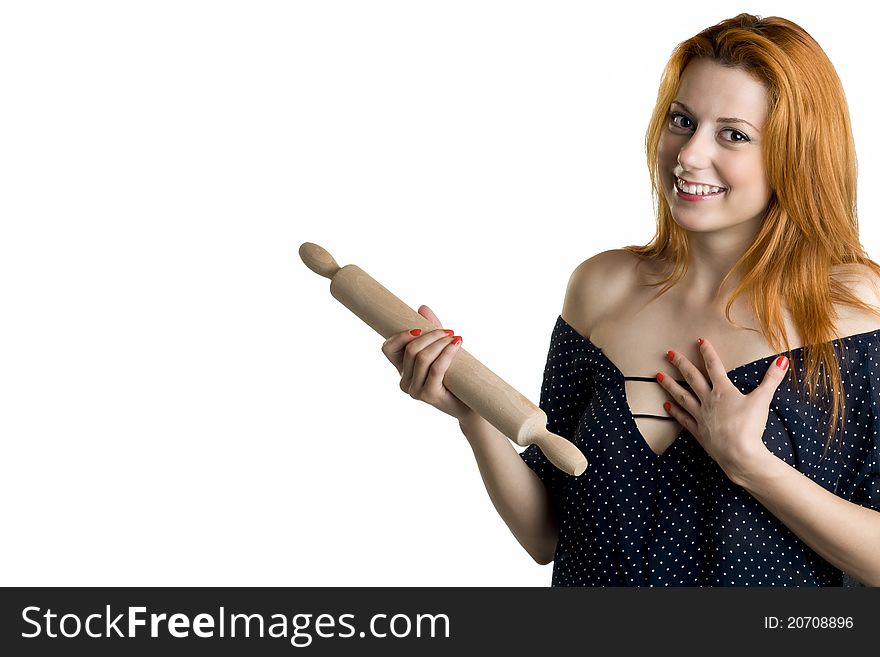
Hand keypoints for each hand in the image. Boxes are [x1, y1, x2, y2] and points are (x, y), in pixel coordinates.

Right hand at [380, 304, 471, 420]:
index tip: (419, 329)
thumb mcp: (440, 349)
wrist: (469, 402)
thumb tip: (422, 308)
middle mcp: (404, 381)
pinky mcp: (429, 396)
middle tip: (448, 331)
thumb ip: (430, 330)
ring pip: (422, 358)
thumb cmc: (454, 375)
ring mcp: (415, 390)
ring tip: (454, 337)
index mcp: (401, 369)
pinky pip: (436, 368)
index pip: (388, 348)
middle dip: (430, 335)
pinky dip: (447, 353)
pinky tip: (457, 344)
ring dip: (440, 343)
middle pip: (410, 350)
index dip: (400, 336)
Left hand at [656, 337, 787, 483]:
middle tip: (668, 353)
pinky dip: (674, 411)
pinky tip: (666, 405)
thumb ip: (772, 379)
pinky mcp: (698, 431)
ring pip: (682, 396)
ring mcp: (701, 416)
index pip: (714, 367)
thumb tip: (783, 360)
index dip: (707, 353)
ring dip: (670, 385)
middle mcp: (708, 400)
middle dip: (680, 364)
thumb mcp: (763, 399)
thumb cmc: (750, 426)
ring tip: (658, 376)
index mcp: (723, 391)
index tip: (699, 341)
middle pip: (692, 378)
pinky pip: (683, 419)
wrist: (739, 453)